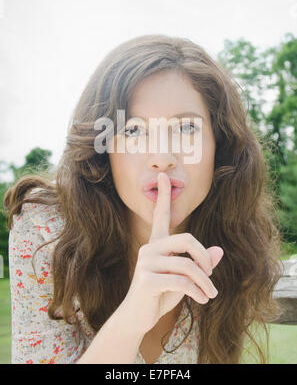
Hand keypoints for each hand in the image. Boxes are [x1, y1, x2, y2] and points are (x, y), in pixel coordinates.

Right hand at [121, 172, 223, 334]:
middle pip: (187, 239)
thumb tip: (219, 251)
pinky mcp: (147, 279)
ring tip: (210, 294)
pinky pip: (181, 282)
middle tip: (211, 274)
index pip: (160, 215)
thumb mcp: (183, 279)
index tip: (163, 176)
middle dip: (204, 257)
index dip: (163, 195)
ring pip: (187, 265)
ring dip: (204, 282)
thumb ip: (199, 264)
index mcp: (157, 244)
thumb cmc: (160, 295)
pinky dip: (197, 292)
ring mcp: (146, 263)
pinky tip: (201, 300)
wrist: (137, 318)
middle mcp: (150, 248)